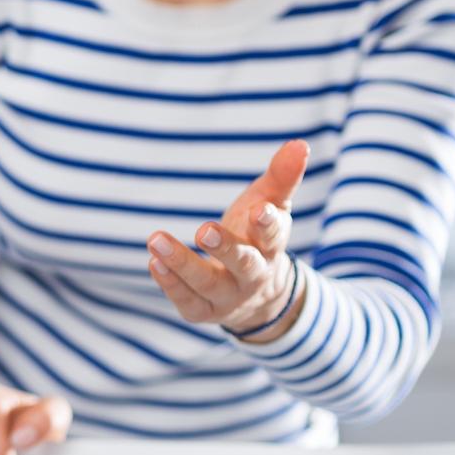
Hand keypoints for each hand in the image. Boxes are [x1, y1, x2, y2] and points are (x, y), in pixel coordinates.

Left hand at [146, 139, 306, 340]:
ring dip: (181, 263)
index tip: (258, 210)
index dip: (267, 224)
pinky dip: (169, 283)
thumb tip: (300, 144)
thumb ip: (282, 177)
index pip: (273, 236)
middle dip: (225, 248)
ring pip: (207, 284)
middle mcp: (253, 275)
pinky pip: (187, 301)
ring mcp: (228, 296)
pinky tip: (154, 261)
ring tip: (156, 239)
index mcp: (271, 247)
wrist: (256, 296)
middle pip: (244, 263)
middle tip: (204, 230)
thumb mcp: (270, 205)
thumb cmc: (257, 236)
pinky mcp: (203, 311)